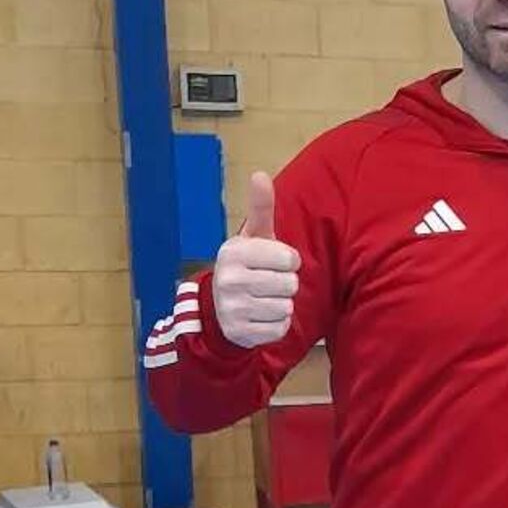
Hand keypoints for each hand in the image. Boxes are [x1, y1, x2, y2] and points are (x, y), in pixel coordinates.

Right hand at [213, 172, 301, 347]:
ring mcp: (232, 309)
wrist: (217, 309)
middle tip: (268, 282)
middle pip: (290, 284)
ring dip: (281, 304)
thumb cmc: (246, 265)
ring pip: (286, 307)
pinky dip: (276, 324)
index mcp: (234, 252)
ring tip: (263, 298)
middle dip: (285, 283)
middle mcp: (229, 280)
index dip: (289, 260)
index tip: (275, 261)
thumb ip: (261, 207)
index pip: (289, 259)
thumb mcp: (253, 236)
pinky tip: (260, 316)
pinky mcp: (240, 334)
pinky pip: (279, 328)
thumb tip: (260, 174)